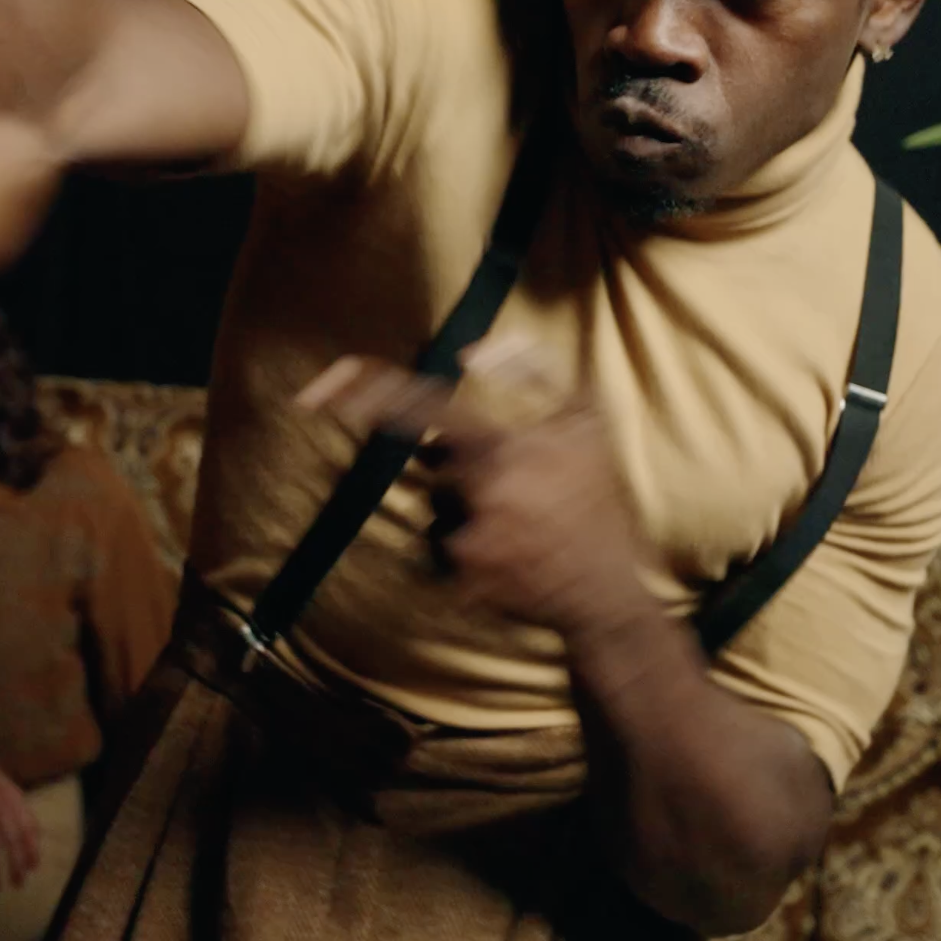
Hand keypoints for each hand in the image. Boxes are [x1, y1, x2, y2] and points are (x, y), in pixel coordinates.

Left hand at [297, 345, 663, 639]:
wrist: (606, 590)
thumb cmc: (598, 496)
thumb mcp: (587, 418)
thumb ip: (533, 370)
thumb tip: (470, 350)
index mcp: (506, 446)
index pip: (429, 408)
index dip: (379, 392)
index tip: (334, 382)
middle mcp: (481, 491)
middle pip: (437, 463)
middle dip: (461, 465)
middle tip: (511, 483)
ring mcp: (469, 538)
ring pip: (439, 507)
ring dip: (465, 507)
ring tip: (519, 522)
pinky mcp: (461, 577)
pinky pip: (442, 547)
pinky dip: (466, 546)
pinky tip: (508, 552)